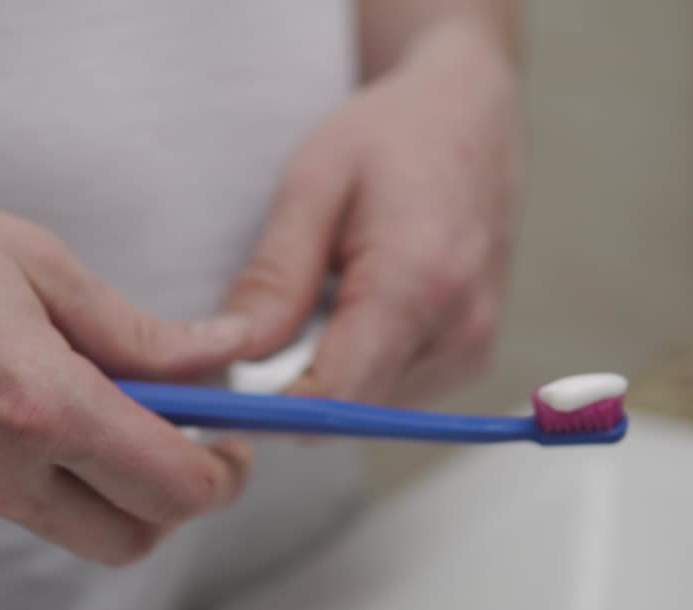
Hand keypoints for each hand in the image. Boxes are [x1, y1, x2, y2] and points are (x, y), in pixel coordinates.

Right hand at [0, 127, 250, 565]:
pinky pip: (5, 506)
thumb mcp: (33, 259)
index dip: (224, 474)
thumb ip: (138, 331)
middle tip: (181, 437)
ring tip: (89, 401)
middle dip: (175, 499)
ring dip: (103, 486)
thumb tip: (222, 358)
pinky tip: (10, 401)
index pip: (172, 485)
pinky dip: (37, 473)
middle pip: (130, 536)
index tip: (233, 443)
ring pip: (67, 526)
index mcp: (35, 405)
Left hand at [226, 24, 518, 405]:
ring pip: (367, 411)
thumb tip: (232, 356)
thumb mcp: (312, 185)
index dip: (265, 404)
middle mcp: (458, 331)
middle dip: (291, 386)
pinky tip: (354, 308)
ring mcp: (472, 350)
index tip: (220, 379)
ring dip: (325, 374)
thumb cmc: (392, 136)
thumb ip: (275, 278)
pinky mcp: (471, 357)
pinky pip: (393, 394)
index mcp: (418, 285)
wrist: (470, 115)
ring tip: (322, 298)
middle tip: (265, 319)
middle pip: (347, 411)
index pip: (332, 398)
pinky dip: (357, 365)